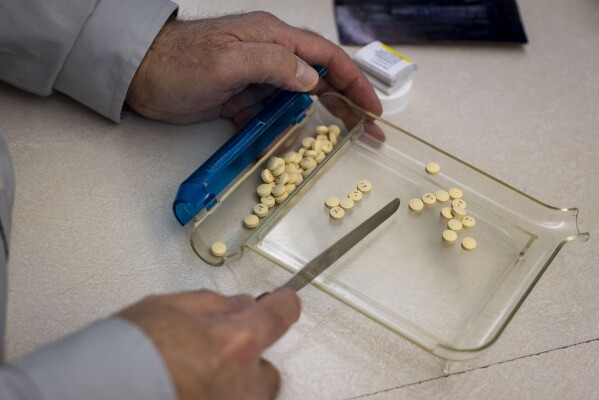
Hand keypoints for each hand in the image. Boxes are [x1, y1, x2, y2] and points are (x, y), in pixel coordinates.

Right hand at [117, 288, 300, 399]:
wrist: (92, 395)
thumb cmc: (120, 358)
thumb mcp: (167, 308)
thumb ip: (213, 304)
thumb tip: (238, 304)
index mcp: (234, 342)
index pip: (280, 314)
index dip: (283, 304)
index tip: (284, 302)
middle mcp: (243, 384)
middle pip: (268, 366)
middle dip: (246, 358)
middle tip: (212, 355)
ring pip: (251, 396)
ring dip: (234, 386)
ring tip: (195, 380)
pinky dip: (219, 399)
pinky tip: (191, 392)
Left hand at [125, 12, 381, 124]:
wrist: (138, 75)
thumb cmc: (177, 62)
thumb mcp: (226, 60)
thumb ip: (271, 64)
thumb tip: (311, 79)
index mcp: (272, 38)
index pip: (325, 58)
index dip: (354, 82)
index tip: (372, 108)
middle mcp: (269, 56)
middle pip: (319, 80)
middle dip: (347, 105)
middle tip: (368, 132)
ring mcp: (256, 80)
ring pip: (297, 103)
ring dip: (316, 123)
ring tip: (337, 144)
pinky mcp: (242, 100)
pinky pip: (271, 118)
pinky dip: (282, 134)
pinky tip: (289, 148)